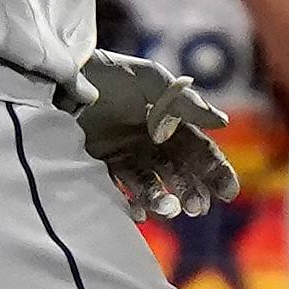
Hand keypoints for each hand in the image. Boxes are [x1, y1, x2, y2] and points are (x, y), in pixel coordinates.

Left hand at [74, 51, 240, 219]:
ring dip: (163, 199)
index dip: (216, 171)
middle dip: (192, 191)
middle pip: (179, 173)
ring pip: (152, 185)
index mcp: (169, 120)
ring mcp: (126, 155)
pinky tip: (138, 213)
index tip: (227, 192)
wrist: (61, 79)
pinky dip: (131, 204)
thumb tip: (223, 122)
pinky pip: (120, 191)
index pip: (199, 150)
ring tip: (168, 209)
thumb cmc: (110, 74)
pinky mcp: (100, 166)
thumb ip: (184, 103)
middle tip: (196, 208)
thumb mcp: (150, 81)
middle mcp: (150, 141)